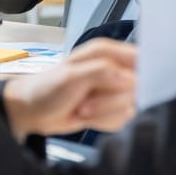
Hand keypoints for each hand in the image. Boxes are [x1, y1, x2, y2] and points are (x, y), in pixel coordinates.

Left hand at [2, 39, 135, 137]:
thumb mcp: (71, 76)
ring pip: (130, 106)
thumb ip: (102, 73)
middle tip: (87, 99)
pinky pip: (122, 120)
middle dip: (111, 100)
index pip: (141, 58)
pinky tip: (87, 115)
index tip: (128, 87)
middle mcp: (114, 69)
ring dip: (104, 112)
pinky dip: (103, 122)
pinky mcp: (112, 108)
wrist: (34, 110)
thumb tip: (130, 79)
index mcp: (107, 52)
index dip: (142, 73)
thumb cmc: (46, 88)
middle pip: (137, 88)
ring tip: (83, 107)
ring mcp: (113, 90)